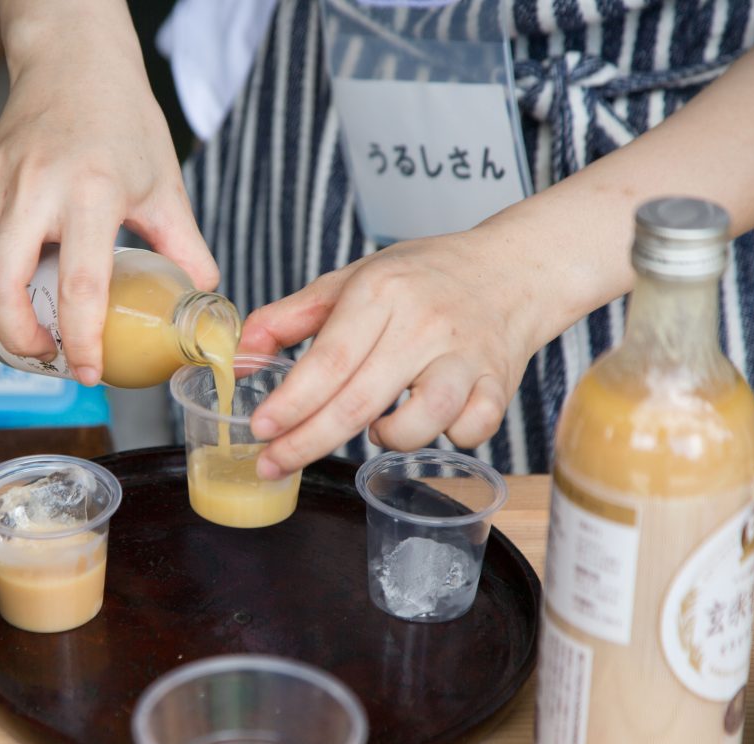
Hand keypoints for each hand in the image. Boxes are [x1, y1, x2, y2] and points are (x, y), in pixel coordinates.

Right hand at [0, 1, 216, 385]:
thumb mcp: (165, 185)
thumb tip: (201, 303)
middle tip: (46, 358)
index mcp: (91, 193)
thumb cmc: (123, 121)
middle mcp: (34, 189)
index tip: (90, 373)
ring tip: (12, 339)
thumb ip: (185, 249)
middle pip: (1, 287)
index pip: (78, 287)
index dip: (81, 342)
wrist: (73, 60)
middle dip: (18, 340)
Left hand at [239, 229, 544, 477]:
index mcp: (381, 293)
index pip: (328, 360)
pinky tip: (431, 422)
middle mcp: (424, 324)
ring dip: (387, 439)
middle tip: (272, 464)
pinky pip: (473, 430)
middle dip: (308, 441)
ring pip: (422, 421)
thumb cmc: (421, 278)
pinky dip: (448, 438)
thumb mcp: (352, 279)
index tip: (260, 430)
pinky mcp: (498, 382)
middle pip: (360, 400)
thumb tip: (242, 353)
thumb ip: (291, 316)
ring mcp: (466, 355)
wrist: (511, 269)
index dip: (291, 402)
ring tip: (375, 426)